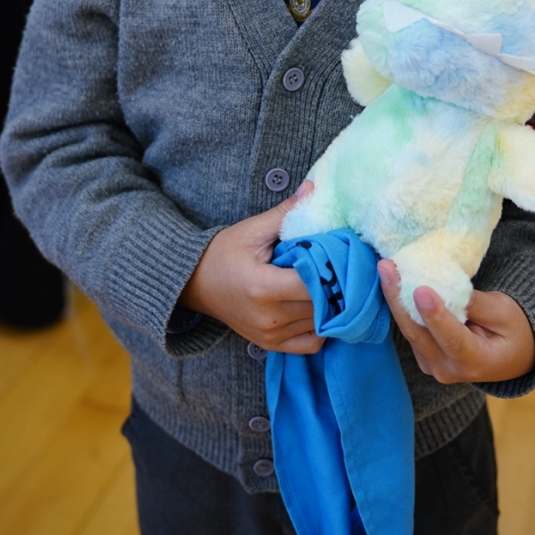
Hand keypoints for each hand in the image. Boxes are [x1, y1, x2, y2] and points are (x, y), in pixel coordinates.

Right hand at [179, 183, 322, 353]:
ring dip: (331, 303)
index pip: (314, 282)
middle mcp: (269, 317)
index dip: (331, 266)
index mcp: (263, 288)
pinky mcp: (271, 345)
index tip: (337, 250)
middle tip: (339, 263)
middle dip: (334, 283)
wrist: (195, 284)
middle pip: (322, 304)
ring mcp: (271, 335)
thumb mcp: (252, 230)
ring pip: (321, 323)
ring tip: (328, 281)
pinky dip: (321, 326)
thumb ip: (286, 213)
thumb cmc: (223, 253)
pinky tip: (319, 306)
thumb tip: (313, 189)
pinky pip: (311, 344)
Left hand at [378, 261, 534, 383]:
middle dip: (399, 298)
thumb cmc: (513, 330)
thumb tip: (445, 286)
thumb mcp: (503, 313)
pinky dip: (401, 304)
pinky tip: (393, 280)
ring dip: (395, 299)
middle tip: (387, 267)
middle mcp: (448, 368)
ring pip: (409, 330)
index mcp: (475, 361)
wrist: (512, 354)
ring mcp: (432, 364)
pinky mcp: (423, 354)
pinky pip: (410, 329)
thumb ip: (474, 303)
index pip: (451, 339)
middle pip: (418, 334)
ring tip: (386, 267)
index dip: (435, 316)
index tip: (421, 290)